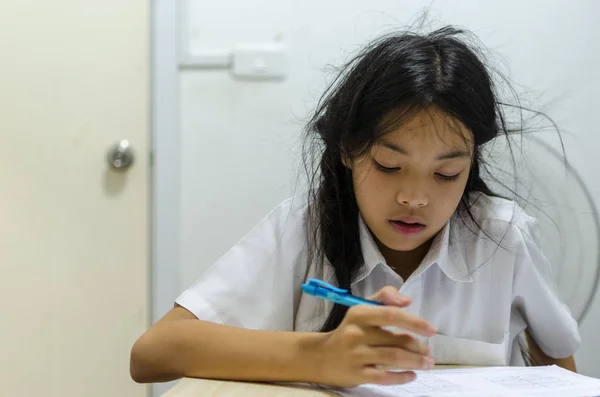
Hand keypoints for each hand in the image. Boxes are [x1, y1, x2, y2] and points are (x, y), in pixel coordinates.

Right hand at [314, 286, 435, 386]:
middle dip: (418, 347)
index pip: (391, 314)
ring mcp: (356, 355)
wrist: (320, 357)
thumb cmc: (348, 331)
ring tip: (427, 363)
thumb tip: (406, 301)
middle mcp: (356, 333)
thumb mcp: (361, 309)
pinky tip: (412, 375)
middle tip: (429, 352)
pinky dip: (402, 376)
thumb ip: (384, 298)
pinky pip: (384, 376)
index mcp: (358, 314)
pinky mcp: (356, 374)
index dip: (414, 322)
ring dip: (416, 361)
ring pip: (393, 358)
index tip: (431, 329)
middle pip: (396, 339)